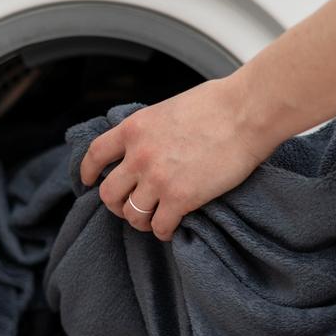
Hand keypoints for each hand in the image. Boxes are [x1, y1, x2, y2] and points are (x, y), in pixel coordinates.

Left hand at [80, 77, 279, 240]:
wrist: (247, 112)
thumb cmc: (219, 104)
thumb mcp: (169, 108)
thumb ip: (152, 130)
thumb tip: (151, 144)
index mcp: (134, 129)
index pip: (95, 155)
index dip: (88, 172)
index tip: (90, 182)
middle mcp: (139, 155)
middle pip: (108, 193)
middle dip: (117, 204)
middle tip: (131, 207)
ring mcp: (158, 178)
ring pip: (132, 215)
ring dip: (142, 220)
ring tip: (155, 219)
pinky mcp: (181, 198)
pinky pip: (160, 227)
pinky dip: (164, 231)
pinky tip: (174, 227)